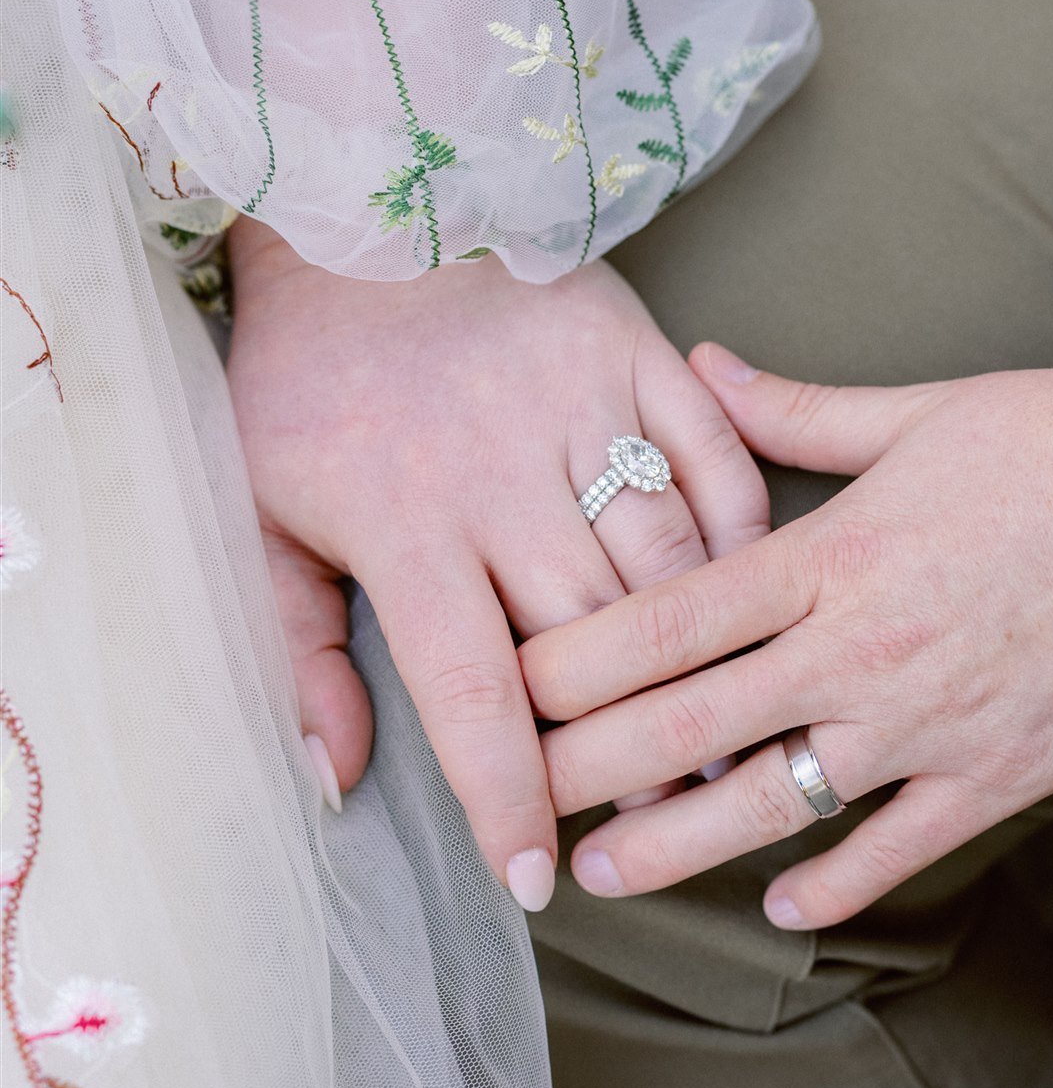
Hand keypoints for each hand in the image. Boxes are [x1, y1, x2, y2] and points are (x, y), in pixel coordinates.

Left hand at [225, 220, 767, 906]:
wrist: (368, 209)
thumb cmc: (309, 378)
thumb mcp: (263, 511)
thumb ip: (298, 650)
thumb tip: (336, 778)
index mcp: (406, 520)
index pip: (476, 692)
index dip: (512, 796)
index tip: (541, 877)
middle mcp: (505, 473)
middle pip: (596, 640)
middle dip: (629, 747)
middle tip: (654, 819)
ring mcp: (585, 407)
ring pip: (669, 563)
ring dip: (703, 660)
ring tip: (723, 736)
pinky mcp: (642, 353)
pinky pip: (719, 462)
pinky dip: (745, 539)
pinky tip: (754, 602)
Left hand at [520, 305, 1052, 929]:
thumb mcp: (924, 411)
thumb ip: (795, 411)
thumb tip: (694, 367)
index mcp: (832, 557)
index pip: (665, 622)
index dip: (570, 664)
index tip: (506, 688)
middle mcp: (861, 653)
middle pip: (688, 726)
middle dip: (588, 770)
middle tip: (519, 794)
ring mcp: (929, 726)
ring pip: (773, 807)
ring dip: (677, 849)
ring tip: (605, 877)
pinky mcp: (1000, 774)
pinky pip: (897, 848)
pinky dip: (835, 882)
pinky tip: (783, 905)